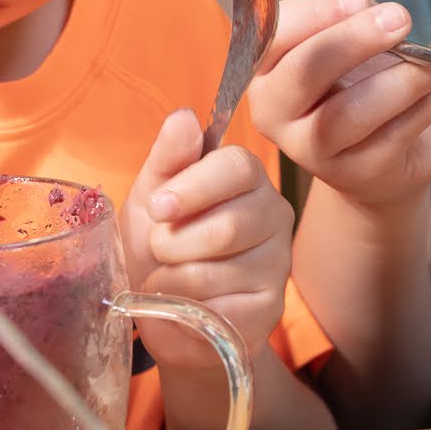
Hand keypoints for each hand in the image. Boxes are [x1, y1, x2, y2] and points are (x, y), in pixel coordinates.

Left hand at [121, 109, 294, 371]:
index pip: (238, 167)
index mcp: (247, 178)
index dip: (194, 187)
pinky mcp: (270, 310)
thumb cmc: (161, 244)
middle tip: (159, 249)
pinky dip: (190, 313)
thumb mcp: (153, 194)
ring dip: (174, 280)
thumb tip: (184, 117)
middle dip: (175, 243)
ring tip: (169, 278)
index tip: (158, 207)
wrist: (167, 312)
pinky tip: (189, 307)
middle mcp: (274, 215)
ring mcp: (278, 264)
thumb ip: (169, 157)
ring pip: (218, 273)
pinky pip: (224, 311)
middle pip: (228, 225)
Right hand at [247, 0, 430, 206]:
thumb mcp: (347, 29)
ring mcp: (312, 150)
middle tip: (401, 17)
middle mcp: (276, 113)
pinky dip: (429, 106)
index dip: (315, 14)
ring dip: (401, 80)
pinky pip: (392, 138)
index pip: (273, 35)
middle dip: (355, 40)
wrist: (383, 158)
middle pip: (304, 73)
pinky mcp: (355, 175)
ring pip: (348, 113)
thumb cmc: (358, 82)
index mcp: (266, 69)